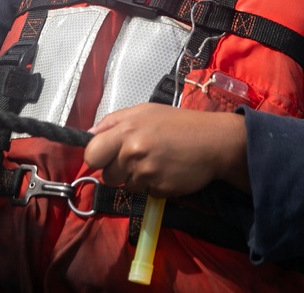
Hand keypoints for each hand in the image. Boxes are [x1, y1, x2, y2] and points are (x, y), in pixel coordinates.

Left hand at [83, 103, 248, 196]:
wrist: (214, 142)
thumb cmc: (179, 123)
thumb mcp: (145, 111)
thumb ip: (114, 121)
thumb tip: (89, 134)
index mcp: (126, 130)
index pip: (91, 154)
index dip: (97, 157)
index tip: (106, 156)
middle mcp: (133, 152)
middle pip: (106, 176)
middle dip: (117, 171)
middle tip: (136, 159)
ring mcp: (146, 173)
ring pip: (126, 186)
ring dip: (137, 178)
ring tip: (156, 162)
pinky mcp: (159, 190)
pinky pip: (146, 192)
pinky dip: (153, 185)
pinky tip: (166, 171)